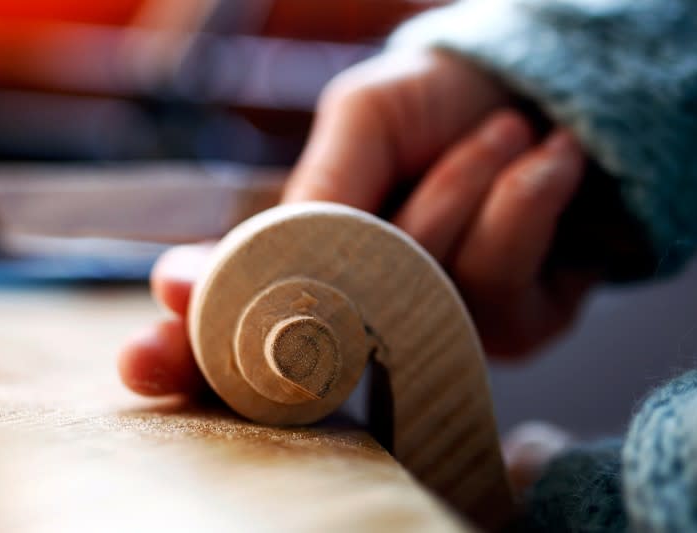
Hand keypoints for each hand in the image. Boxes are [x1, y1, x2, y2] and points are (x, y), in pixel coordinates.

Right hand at [118, 49, 594, 396]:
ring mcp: (441, 329)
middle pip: (317, 351)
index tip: (145, 360)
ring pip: (423, 291)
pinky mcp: (517, 330)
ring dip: (457, 186)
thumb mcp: (366, 119)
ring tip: (496, 131)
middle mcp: (372, 310)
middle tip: (278, 286)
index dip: (192, 348)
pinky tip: (545, 157)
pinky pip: (502, 280)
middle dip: (296, 321)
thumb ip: (323, 189)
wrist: (551, 94)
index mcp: (318, 259)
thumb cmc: (442, 102)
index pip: (244, 320)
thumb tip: (265, 258)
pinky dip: (523, 196)